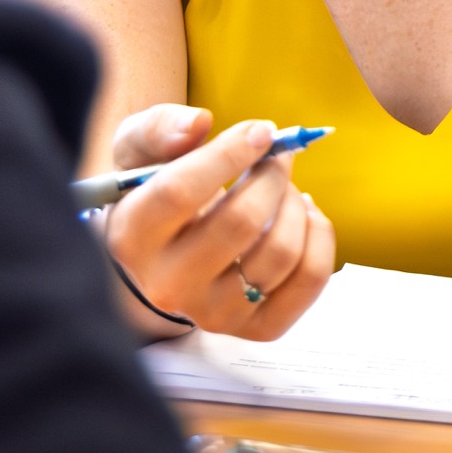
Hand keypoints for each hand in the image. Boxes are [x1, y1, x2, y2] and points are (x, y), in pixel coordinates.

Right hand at [104, 104, 334, 339]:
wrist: (164, 259)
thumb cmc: (154, 194)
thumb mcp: (139, 153)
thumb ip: (160, 129)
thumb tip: (198, 123)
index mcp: (131, 238)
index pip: (180, 192)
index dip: (229, 153)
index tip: (263, 131)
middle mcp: (168, 286)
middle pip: (241, 222)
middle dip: (272, 176)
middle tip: (277, 155)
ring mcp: (213, 314)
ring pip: (281, 251)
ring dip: (296, 203)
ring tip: (285, 187)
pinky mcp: (257, 329)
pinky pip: (310, 279)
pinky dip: (320, 236)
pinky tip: (304, 215)